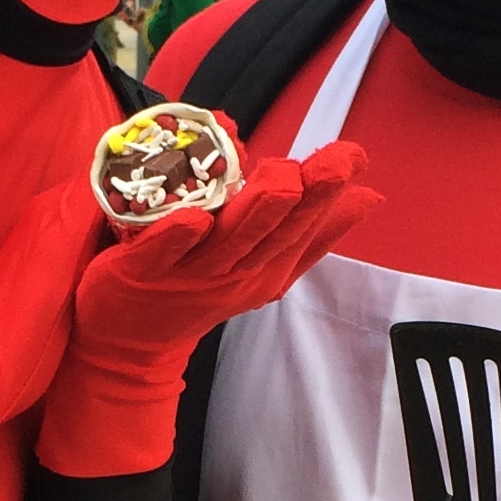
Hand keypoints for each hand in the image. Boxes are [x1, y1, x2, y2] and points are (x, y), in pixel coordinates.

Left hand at [37, 140, 378, 475]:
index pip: (307, 225)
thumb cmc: (198, 288)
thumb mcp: (266, 266)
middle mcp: (235, 270)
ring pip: (230, 241)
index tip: (357, 156)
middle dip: (309, 197)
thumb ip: (314, 231)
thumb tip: (370, 197)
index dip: (332, 192)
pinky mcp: (143, 271)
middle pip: (277, 233)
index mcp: (266, 265)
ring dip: (256, 210)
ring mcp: (190, 273)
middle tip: (333, 164)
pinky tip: (194, 219)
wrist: (130, 344)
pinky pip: (163, 252)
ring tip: (282, 179)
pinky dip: (178, 237)